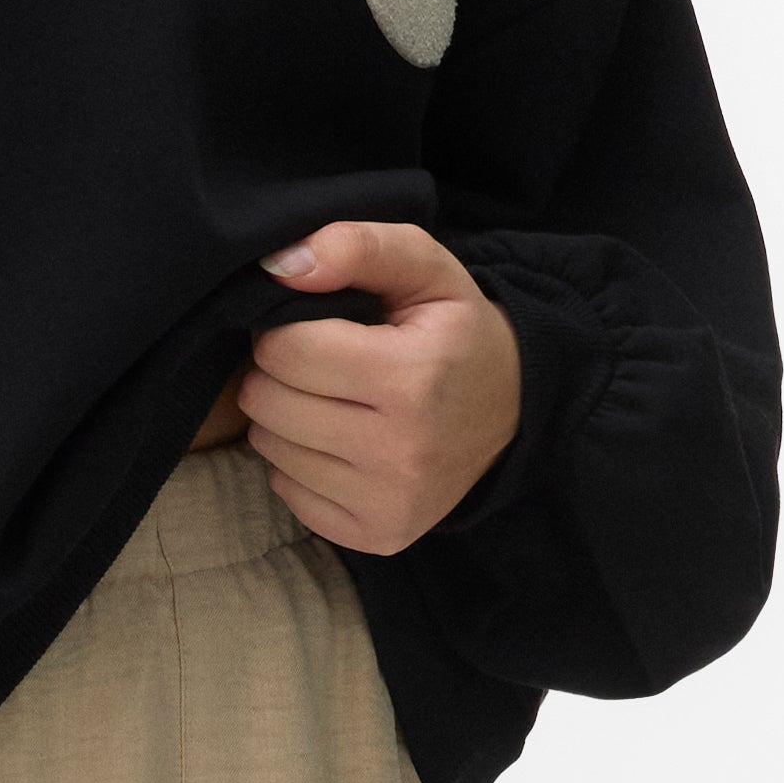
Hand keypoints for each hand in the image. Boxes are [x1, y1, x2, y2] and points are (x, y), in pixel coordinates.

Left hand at [233, 220, 524, 555]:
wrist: (514, 409)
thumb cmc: (455, 331)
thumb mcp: (423, 267)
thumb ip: (357, 246)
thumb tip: (276, 266)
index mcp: (410, 378)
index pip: (285, 351)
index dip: (287, 330)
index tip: (318, 327)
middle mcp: (399, 451)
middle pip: (268, 403)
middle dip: (280, 374)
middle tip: (321, 366)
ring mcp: (389, 503)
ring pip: (269, 450)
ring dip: (285, 419)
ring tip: (332, 402)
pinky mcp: (378, 536)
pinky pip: (288, 493)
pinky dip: (300, 465)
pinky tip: (340, 444)